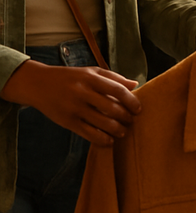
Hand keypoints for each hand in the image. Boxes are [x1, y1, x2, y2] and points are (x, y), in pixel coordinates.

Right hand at [1, 60, 140, 146]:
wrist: (39, 84)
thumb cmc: (70, 77)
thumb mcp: (91, 71)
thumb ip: (114, 77)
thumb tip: (135, 84)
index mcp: (92, 78)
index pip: (117, 90)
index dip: (131, 101)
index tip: (138, 109)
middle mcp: (83, 93)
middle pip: (111, 108)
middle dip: (125, 117)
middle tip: (131, 121)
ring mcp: (75, 109)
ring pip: (101, 122)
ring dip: (116, 129)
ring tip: (123, 131)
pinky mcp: (67, 122)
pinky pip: (87, 133)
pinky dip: (101, 139)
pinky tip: (109, 141)